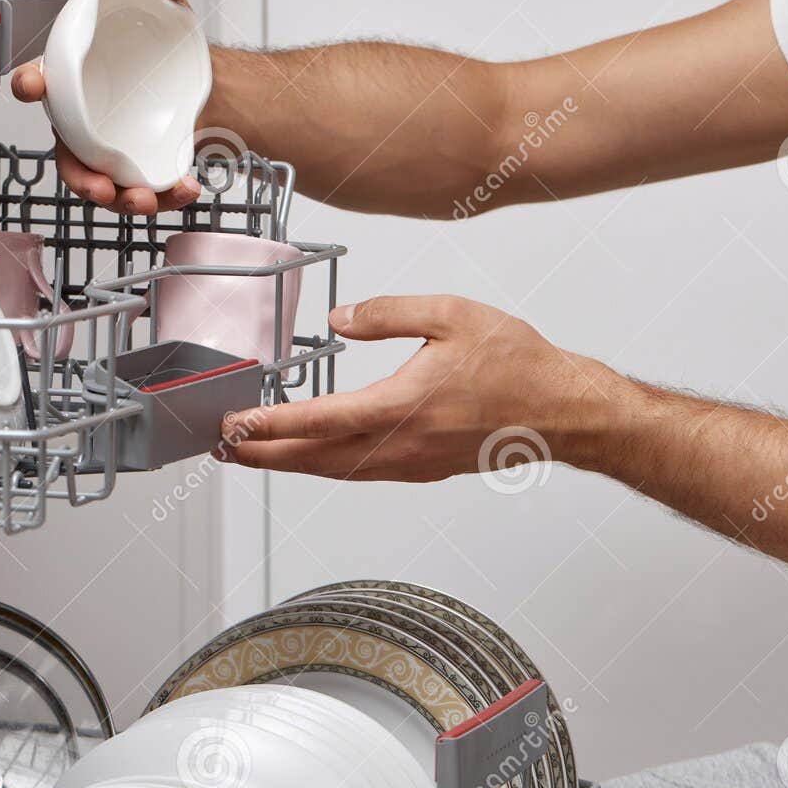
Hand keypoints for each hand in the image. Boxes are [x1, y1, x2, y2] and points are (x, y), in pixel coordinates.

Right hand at [11, 0, 204, 214]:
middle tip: (99, 187)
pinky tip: (185, 189)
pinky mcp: (139, 164)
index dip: (30, 82)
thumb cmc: (155, 35)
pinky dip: (163, 196)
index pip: (40, 79)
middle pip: (69, 154)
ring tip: (145, 200)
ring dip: (119, 199)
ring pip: (103, 182)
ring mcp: (109, 147)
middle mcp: (83, 119)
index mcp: (73, 76)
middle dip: (79, 176)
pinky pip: (143, 187)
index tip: (33, 86)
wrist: (192, 66)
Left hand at [218, 295, 619, 480]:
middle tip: (222, 449)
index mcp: (403, 405)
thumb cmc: (518, 363)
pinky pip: (359, 473)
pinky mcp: (421, 468)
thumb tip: (338, 320)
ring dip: (288, 465)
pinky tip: (308, 455)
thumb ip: (387, 314)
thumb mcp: (451, 314)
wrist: (565, 411)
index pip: (320, 420)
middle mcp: (402, 444)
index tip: (234, 425)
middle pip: (315, 459)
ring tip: (250, 455)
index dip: (270, 425)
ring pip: (334, 471)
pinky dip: (323, 466)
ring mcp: (411, 463)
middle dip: (262, 456)